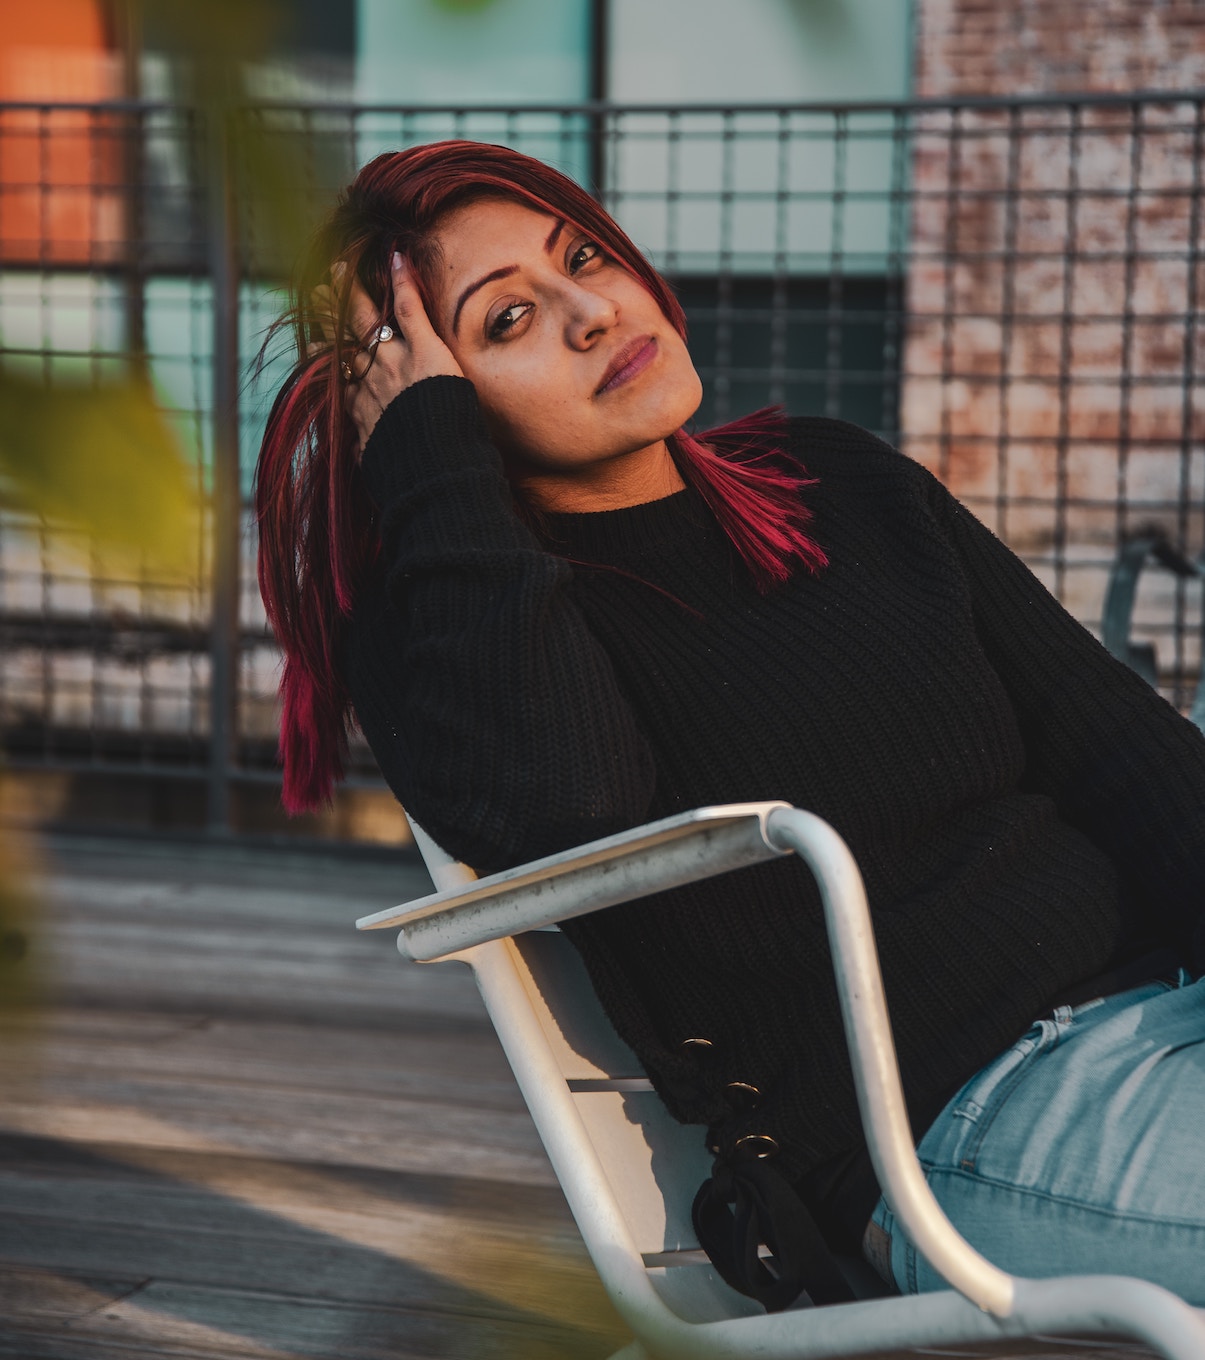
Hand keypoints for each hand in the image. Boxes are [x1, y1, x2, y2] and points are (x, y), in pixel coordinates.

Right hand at [318, 252, 463, 453]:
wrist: (431, 466)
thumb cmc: (407, 471)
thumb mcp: (375, 465)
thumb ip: (366, 454)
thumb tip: (357, 459)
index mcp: (360, 406)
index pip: (338, 374)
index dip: (324, 355)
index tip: (313, 343)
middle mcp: (370, 378)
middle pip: (343, 338)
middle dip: (329, 313)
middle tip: (317, 292)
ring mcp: (393, 359)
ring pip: (365, 318)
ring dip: (351, 291)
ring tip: (340, 270)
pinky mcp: (423, 348)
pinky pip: (409, 308)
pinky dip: (403, 281)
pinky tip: (398, 257)